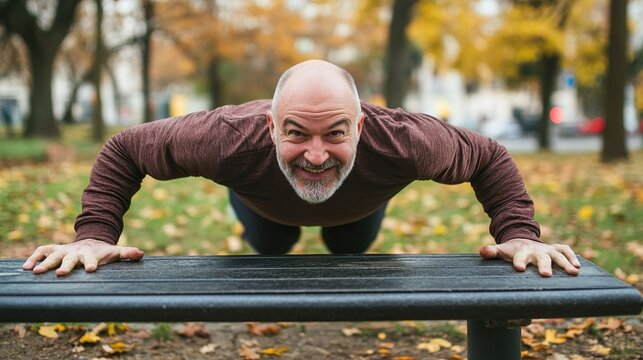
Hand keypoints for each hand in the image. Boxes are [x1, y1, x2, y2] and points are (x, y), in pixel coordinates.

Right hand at [22, 239, 143, 275]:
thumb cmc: (104, 252)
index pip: (92, 259)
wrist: (91, 241)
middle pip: (70, 259)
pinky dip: (33, 258)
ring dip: (45, 263)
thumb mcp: (116, 252)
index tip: (91, 270)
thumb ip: (127, 253)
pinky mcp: (54, 250)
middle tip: (60, 273)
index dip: (92, 263)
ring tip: (36, 272)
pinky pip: (42, 251)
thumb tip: (140, 253)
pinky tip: (25, 267)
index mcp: (92, 254)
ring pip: (53, 255)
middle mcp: (76, 252)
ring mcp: (64, 250)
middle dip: (66, 265)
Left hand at [479, 238, 580, 276]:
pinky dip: (572, 256)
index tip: (519, 268)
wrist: (522, 240)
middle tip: (546, 274)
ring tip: (573, 272)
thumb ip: (492, 251)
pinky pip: (565, 250)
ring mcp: (546, 249)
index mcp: (521, 252)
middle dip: (544, 265)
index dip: (519, 261)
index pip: (519, 257)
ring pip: (557, 255)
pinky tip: (579, 267)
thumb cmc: (511, 251)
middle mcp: (535, 250)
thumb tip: (482, 251)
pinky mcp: (555, 249)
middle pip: (541, 257)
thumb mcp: (501, 250)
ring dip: (565, 263)